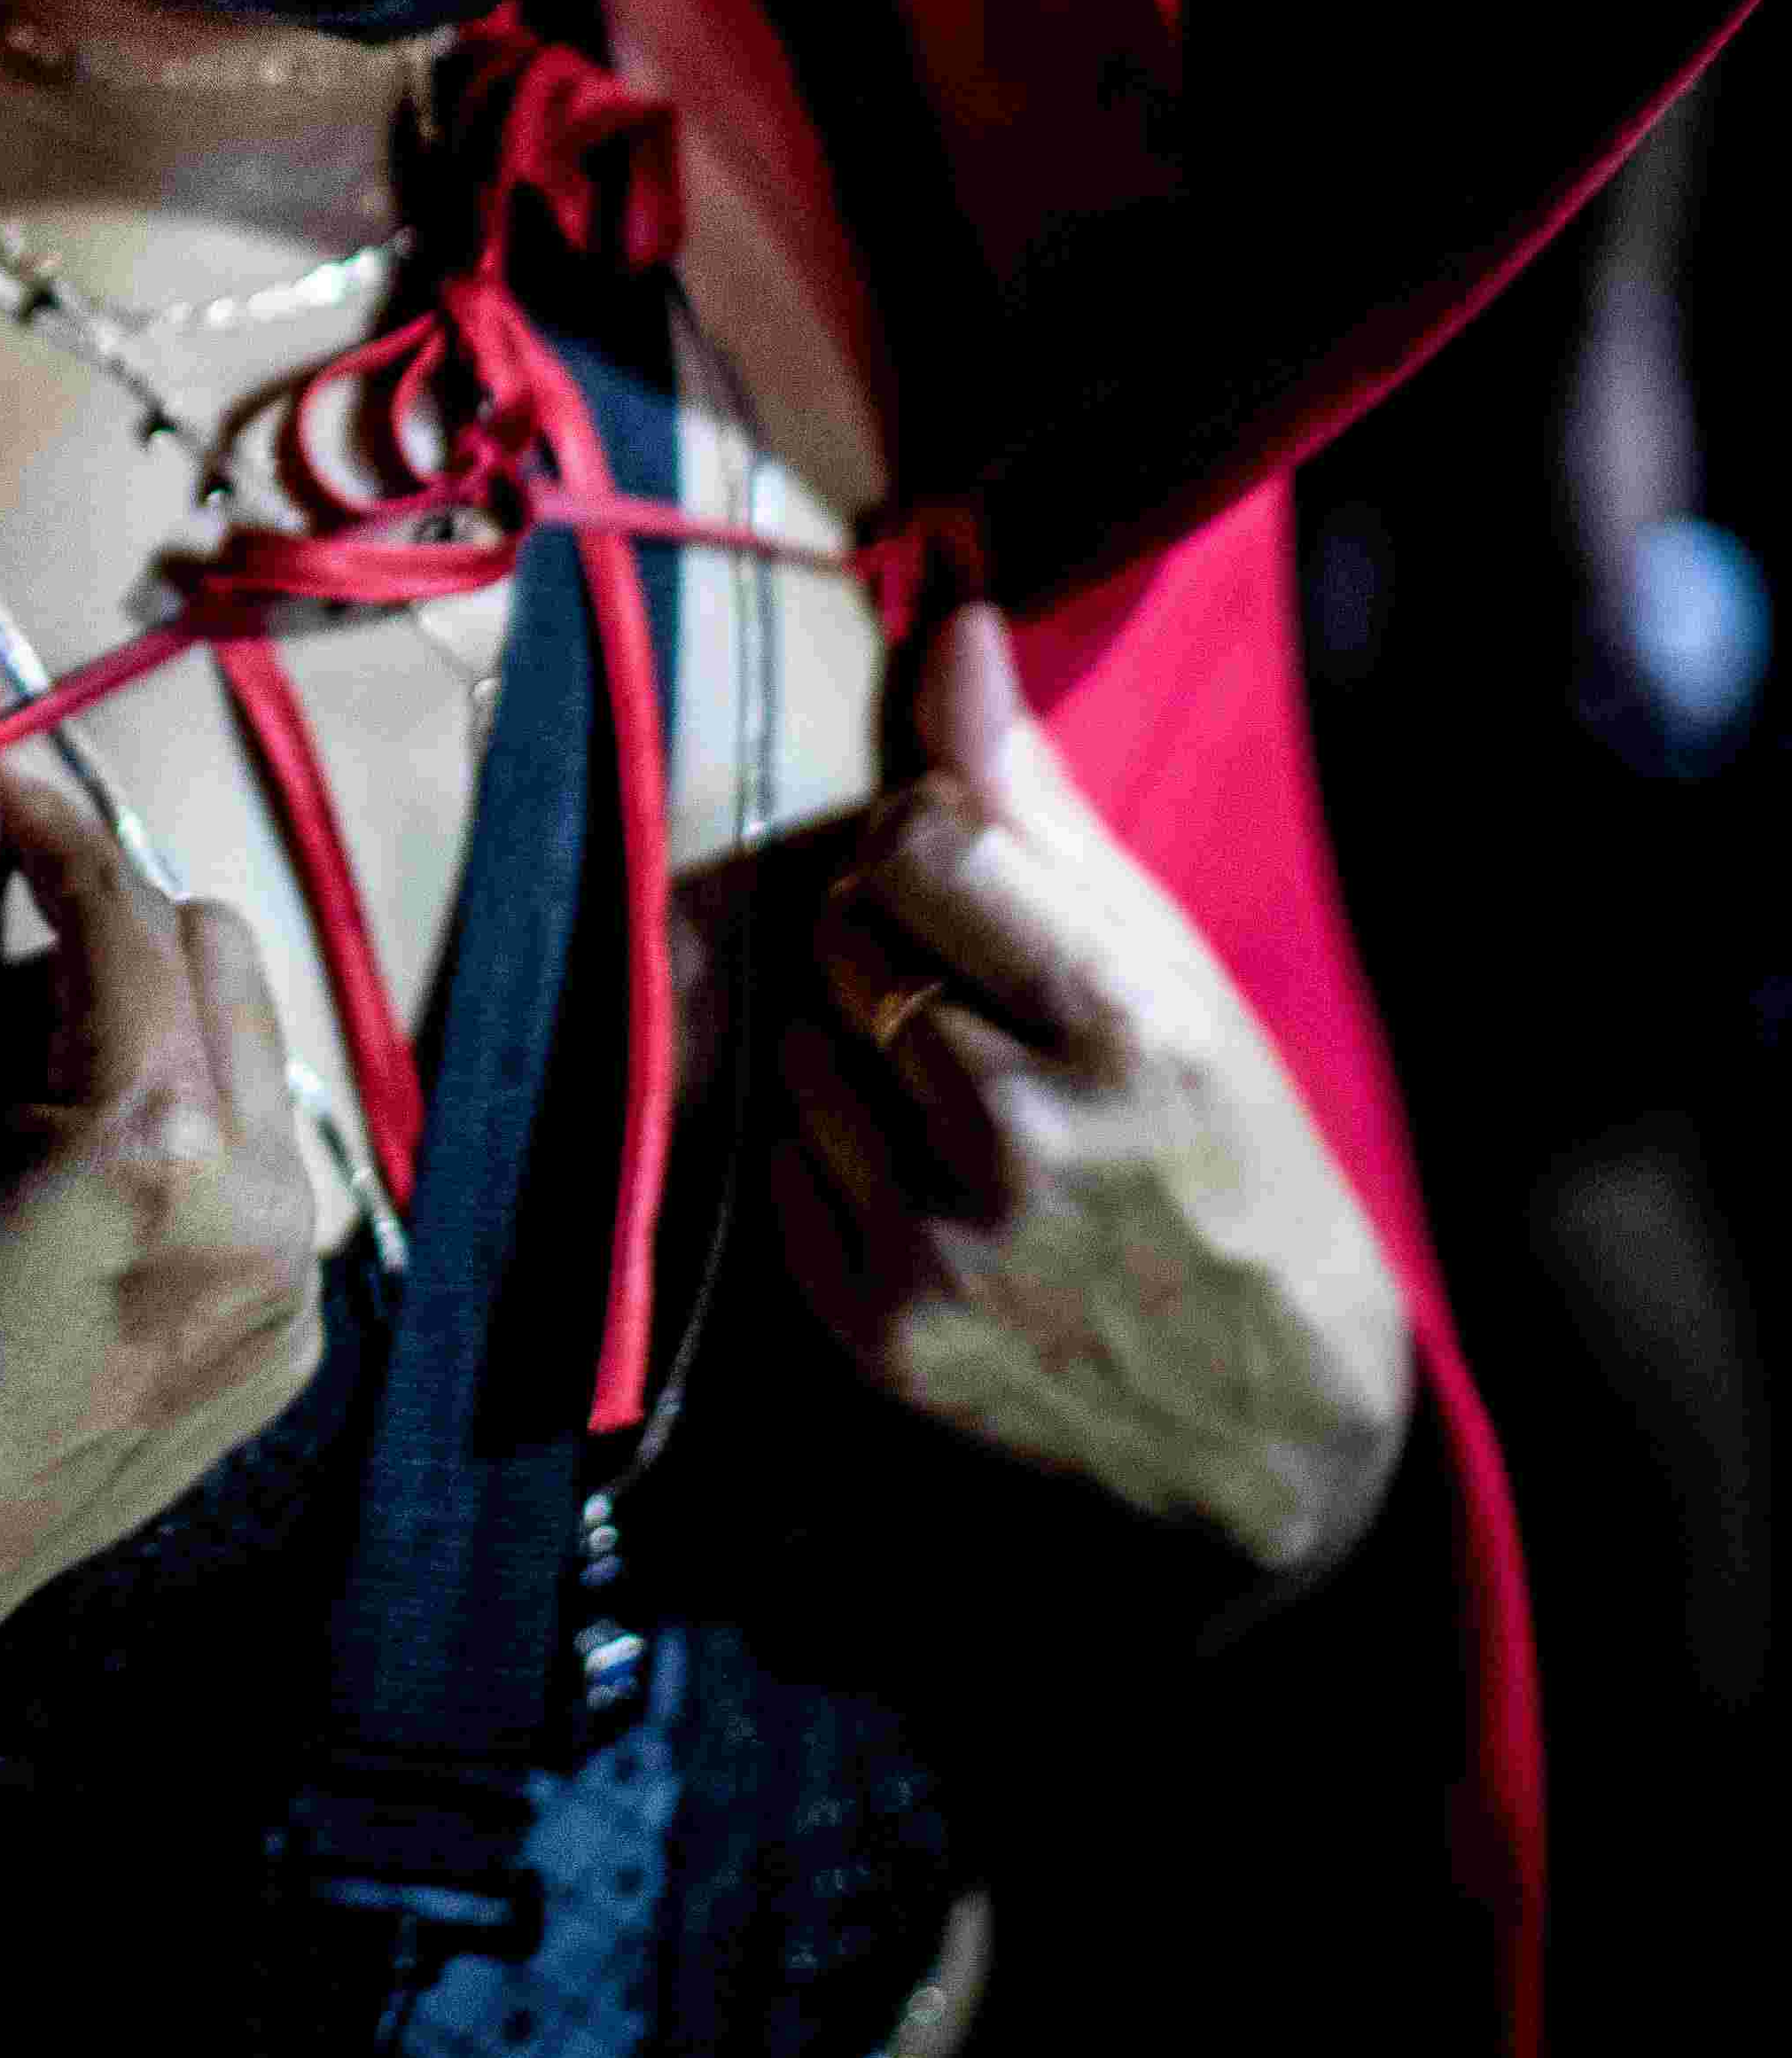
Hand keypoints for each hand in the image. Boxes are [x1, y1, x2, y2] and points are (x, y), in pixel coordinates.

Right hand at [0, 736, 322, 1782]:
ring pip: (250, 1059)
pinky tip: (67, 1192)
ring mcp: (287, 1302)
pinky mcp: (281, 1359)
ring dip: (150, 1033)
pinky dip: (185, 1145)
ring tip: (16, 1098)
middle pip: (210, 958)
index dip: (38, 825)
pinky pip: (266, 1177)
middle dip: (101, 938)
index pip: (118, 905)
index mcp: (155, 1150)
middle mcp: (266, 1222)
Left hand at [777, 611, 1412, 1577]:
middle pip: (844, 933)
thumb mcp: (1180, 978)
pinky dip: (833, 1149)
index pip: (924, 843)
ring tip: (954, 1092)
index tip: (967, 870)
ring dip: (850, 1042)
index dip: (927, 838)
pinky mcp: (877, 1331)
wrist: (1277, 1435)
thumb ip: (1042, 804)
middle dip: (887, 933)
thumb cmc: (1237, 1166)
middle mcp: (1026, 1138)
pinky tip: (926, 1177)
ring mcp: (941, 1246)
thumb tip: (949, 622)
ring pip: (796, 1041)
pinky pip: (781, 1159)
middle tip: (966, 989)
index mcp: (1130, 1030)